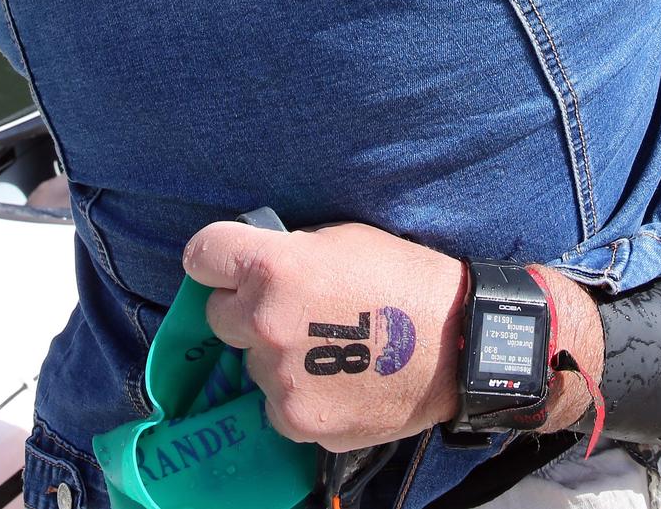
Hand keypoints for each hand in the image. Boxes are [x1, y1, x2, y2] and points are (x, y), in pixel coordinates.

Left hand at [183, 222, 466, 452]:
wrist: (458, 344)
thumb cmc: (405, 278)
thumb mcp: (344, 239)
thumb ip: (290, 252)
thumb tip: (256, 266)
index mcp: (274, 267)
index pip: (202, 255)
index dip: (218, 259)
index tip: (230, 266)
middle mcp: (265, 323)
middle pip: (219, 316)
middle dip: (246, 310)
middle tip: (292, 311)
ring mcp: (279, 378)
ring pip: (252, 364)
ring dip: (276, 357)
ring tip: (329, 350)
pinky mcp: (296, 422)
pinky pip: (276, 404)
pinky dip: (299, 395)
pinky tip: (337, 381)